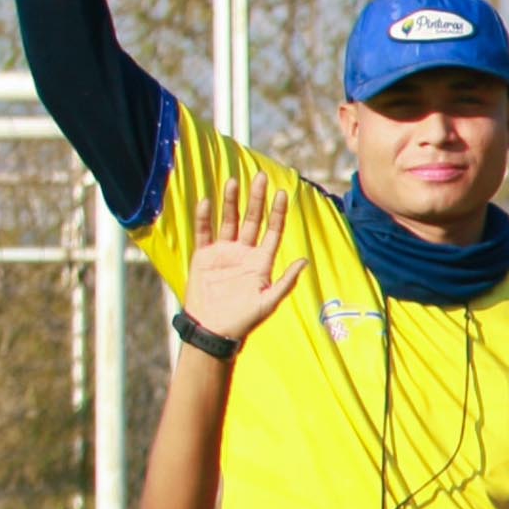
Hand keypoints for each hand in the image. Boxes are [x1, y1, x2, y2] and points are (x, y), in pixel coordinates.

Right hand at [181, 170, 306, 345]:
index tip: (282, 193)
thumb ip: (286, 282)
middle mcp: (243, 253)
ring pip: (228, 221)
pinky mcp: (203, 257)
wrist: (213, 331)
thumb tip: (305, 261)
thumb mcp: (268, 302)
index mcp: (261, 262)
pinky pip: (204, 233)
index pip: (272, 231)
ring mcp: (223, 253)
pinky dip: (204, 218)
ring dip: (231, 202)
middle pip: (251, 220)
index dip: (277, 213)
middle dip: (256, 199)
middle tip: (260, 177)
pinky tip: (207, 202)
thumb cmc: (243, 320)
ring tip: (234, 182)